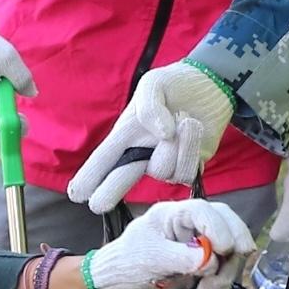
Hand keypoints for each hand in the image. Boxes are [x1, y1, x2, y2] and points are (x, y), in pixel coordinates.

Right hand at [68, 61, 233, 211]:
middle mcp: (141, 154)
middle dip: (109, 191)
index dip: (89, 176)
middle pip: (121, 179)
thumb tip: (161, 134)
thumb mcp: (153, 83)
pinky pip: (187, 171)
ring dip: (175, 145)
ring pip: (162, 171)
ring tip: (183, 118)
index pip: (103, 159)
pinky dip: (191, 147)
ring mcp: (164, 163)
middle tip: (97, 205)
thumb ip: (149, 106)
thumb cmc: (175, 84)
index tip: (77, 193)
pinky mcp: (189, 167)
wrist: (211, 85)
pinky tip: (193, 127)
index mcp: (125, 135)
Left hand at [85, 198, 262, 288]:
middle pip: (226, 225)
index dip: (219, 227)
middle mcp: (187, 227)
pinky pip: (222, 271)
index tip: (225, 248)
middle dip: (233, 244)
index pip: (204, 211)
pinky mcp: (200, 268)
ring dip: (227, 271)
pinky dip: (222, 283)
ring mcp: (196, 247)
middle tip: (234, 261)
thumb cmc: (122, 265)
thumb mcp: (149, 258)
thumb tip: (210, 260)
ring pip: (228, 251)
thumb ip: (181, 257)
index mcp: (171, 215)